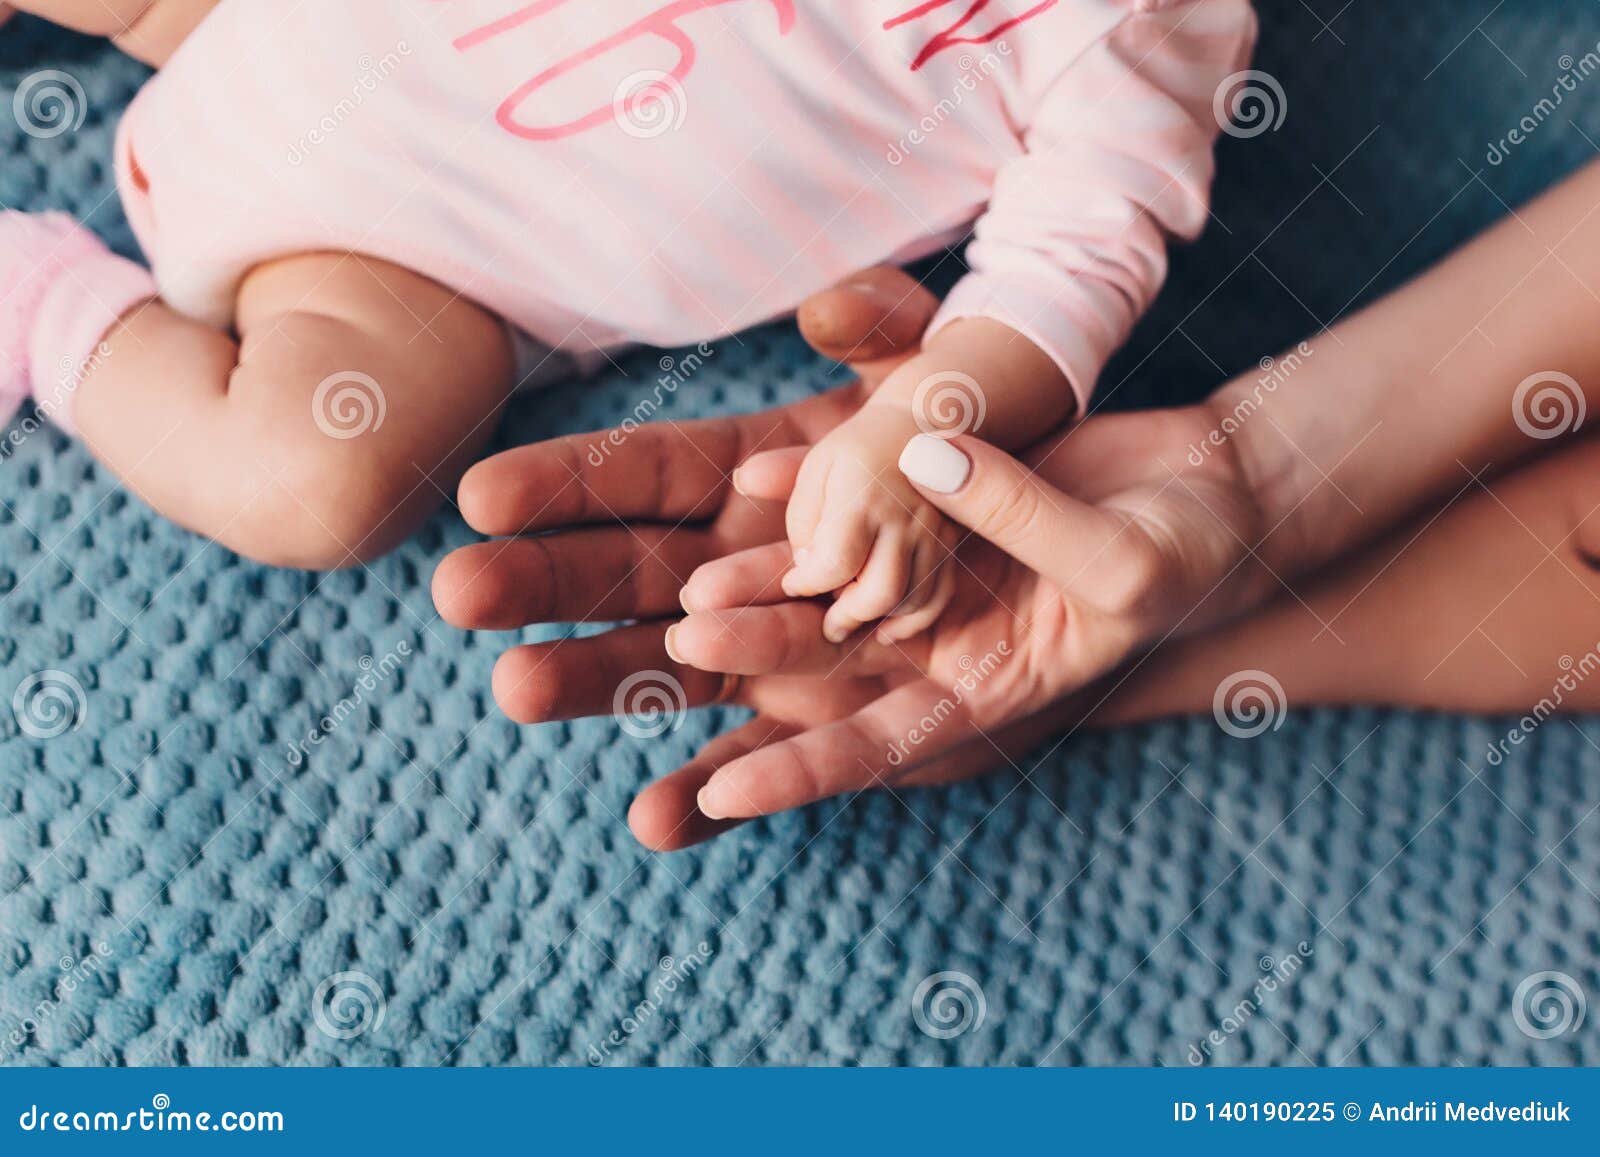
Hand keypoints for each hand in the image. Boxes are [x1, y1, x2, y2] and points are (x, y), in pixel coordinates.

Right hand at [434, 267, 1018, 850]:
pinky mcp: (848, 721)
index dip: (567, 486)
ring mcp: (790, 651)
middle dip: (547, 583)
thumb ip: (889, 334)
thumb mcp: (947, 379)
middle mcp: (751, 568)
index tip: (483, 494)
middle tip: (462, 590)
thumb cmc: (1000, 453)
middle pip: (631, 576)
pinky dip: (722, 792)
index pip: (642, 480)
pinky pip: (778, 759)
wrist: (1082, 547)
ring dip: (599, 681)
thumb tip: (824, 311)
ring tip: (520, 688)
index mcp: (758, 482)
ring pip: (676, 669)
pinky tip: (663, 819)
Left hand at [671, 407, 1276, 824]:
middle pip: (833, 658)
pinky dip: (812, 490)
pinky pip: (858, 498)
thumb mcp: (1119, 559)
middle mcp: (938, 638)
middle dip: (762, 655)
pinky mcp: (927, 501)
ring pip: (829, 581)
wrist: (1204, 486)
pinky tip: (754, 478)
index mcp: (984, 688)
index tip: (726, 797)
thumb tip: (920, 467)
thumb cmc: (1186, 552)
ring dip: (764, 582)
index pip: (881, 741)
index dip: (806, 771)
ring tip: (694, 586)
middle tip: (689, 644)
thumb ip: (1024, 520)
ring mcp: (926, 570)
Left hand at [776, 403, 958, 643]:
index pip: (834, 562)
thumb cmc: (856, 451)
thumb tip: (809, 569)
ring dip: (878, 620)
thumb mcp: (813, 469)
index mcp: (862, 495)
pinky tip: (889, 627)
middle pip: (879, 592)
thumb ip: (802, 521)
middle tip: (827, 622)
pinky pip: (939, 595)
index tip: (793, 583)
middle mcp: (905, 517)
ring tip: (851, 618)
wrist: (923, 425)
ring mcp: (935, 532)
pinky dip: (915, 620)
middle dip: (846, 616)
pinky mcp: (953, 544)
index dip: (806, 583)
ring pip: (911, 601)